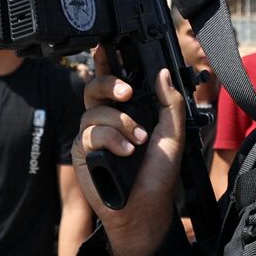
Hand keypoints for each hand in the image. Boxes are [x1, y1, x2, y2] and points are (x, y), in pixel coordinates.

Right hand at [72, 47, 185, 255]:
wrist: (145, 210)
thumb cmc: (159, 176)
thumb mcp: (173, 136)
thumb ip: (170, 103)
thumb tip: (162, 73)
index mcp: (128, 111)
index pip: (113, 80)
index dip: (106, 61)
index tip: (105, 44)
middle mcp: (107, 119)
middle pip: (94, 88)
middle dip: (109, 84)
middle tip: (127, 92)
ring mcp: (92, 135)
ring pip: (94, 111)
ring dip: (120, 123)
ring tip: (138, 142)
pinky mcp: (81, 152)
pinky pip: (89, 134)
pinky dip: (110, 140)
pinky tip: (125, 152)